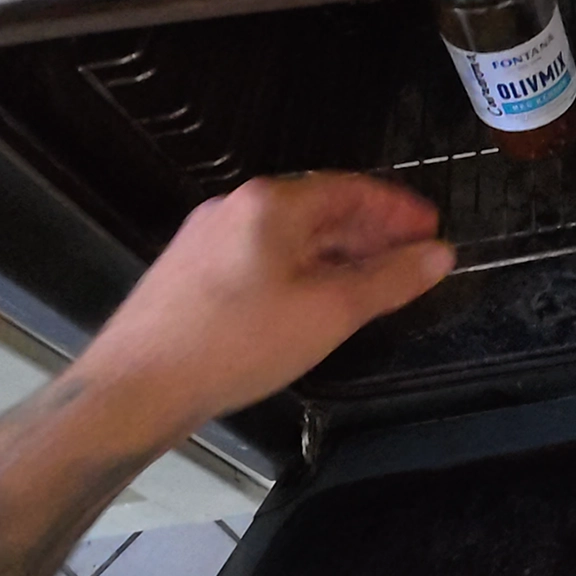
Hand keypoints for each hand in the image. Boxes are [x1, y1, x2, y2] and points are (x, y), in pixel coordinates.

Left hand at [69, 173, 454, 440]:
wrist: (136, 387)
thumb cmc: (234, 343)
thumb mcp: (329, 312)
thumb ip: (389, 280)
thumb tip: (439, 255)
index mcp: (271, 204)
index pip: (351, 189)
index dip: (398, 209)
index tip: (431, 227)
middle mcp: (236, 209)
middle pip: (320, 209)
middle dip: (370, 232)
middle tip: (411, 256)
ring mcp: (208, 239)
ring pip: (289, 236)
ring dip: (337, 253)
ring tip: (372, 281)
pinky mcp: (192, 273)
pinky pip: (262, 257)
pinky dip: (301, 269)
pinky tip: (314, 301)